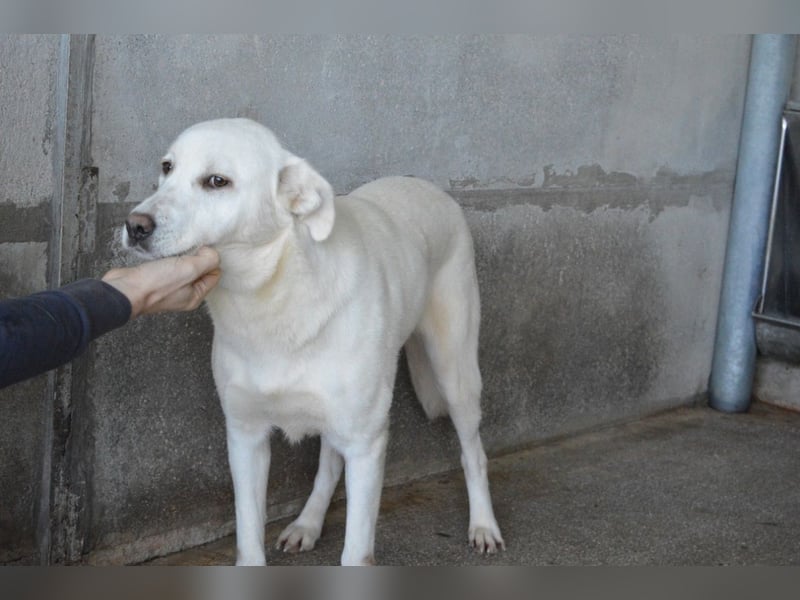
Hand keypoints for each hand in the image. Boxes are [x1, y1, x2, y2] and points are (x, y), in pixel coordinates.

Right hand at [102, 247, 220, 317]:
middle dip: (196, 256)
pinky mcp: (153, 278)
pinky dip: (167, 256)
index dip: (211, 259)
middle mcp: (183, 294)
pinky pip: (167, 265)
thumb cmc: (156, 283)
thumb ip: (207, 260)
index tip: (201, 248)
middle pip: (198, 270)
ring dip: (180, 255)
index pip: (214, 274)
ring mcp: (167, 287)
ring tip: (175, 248)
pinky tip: (163, 251)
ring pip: (182, 266)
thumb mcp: (190, 270)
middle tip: (188, 246)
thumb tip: (211, 252)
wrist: (123, 289)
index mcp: (195, 296)